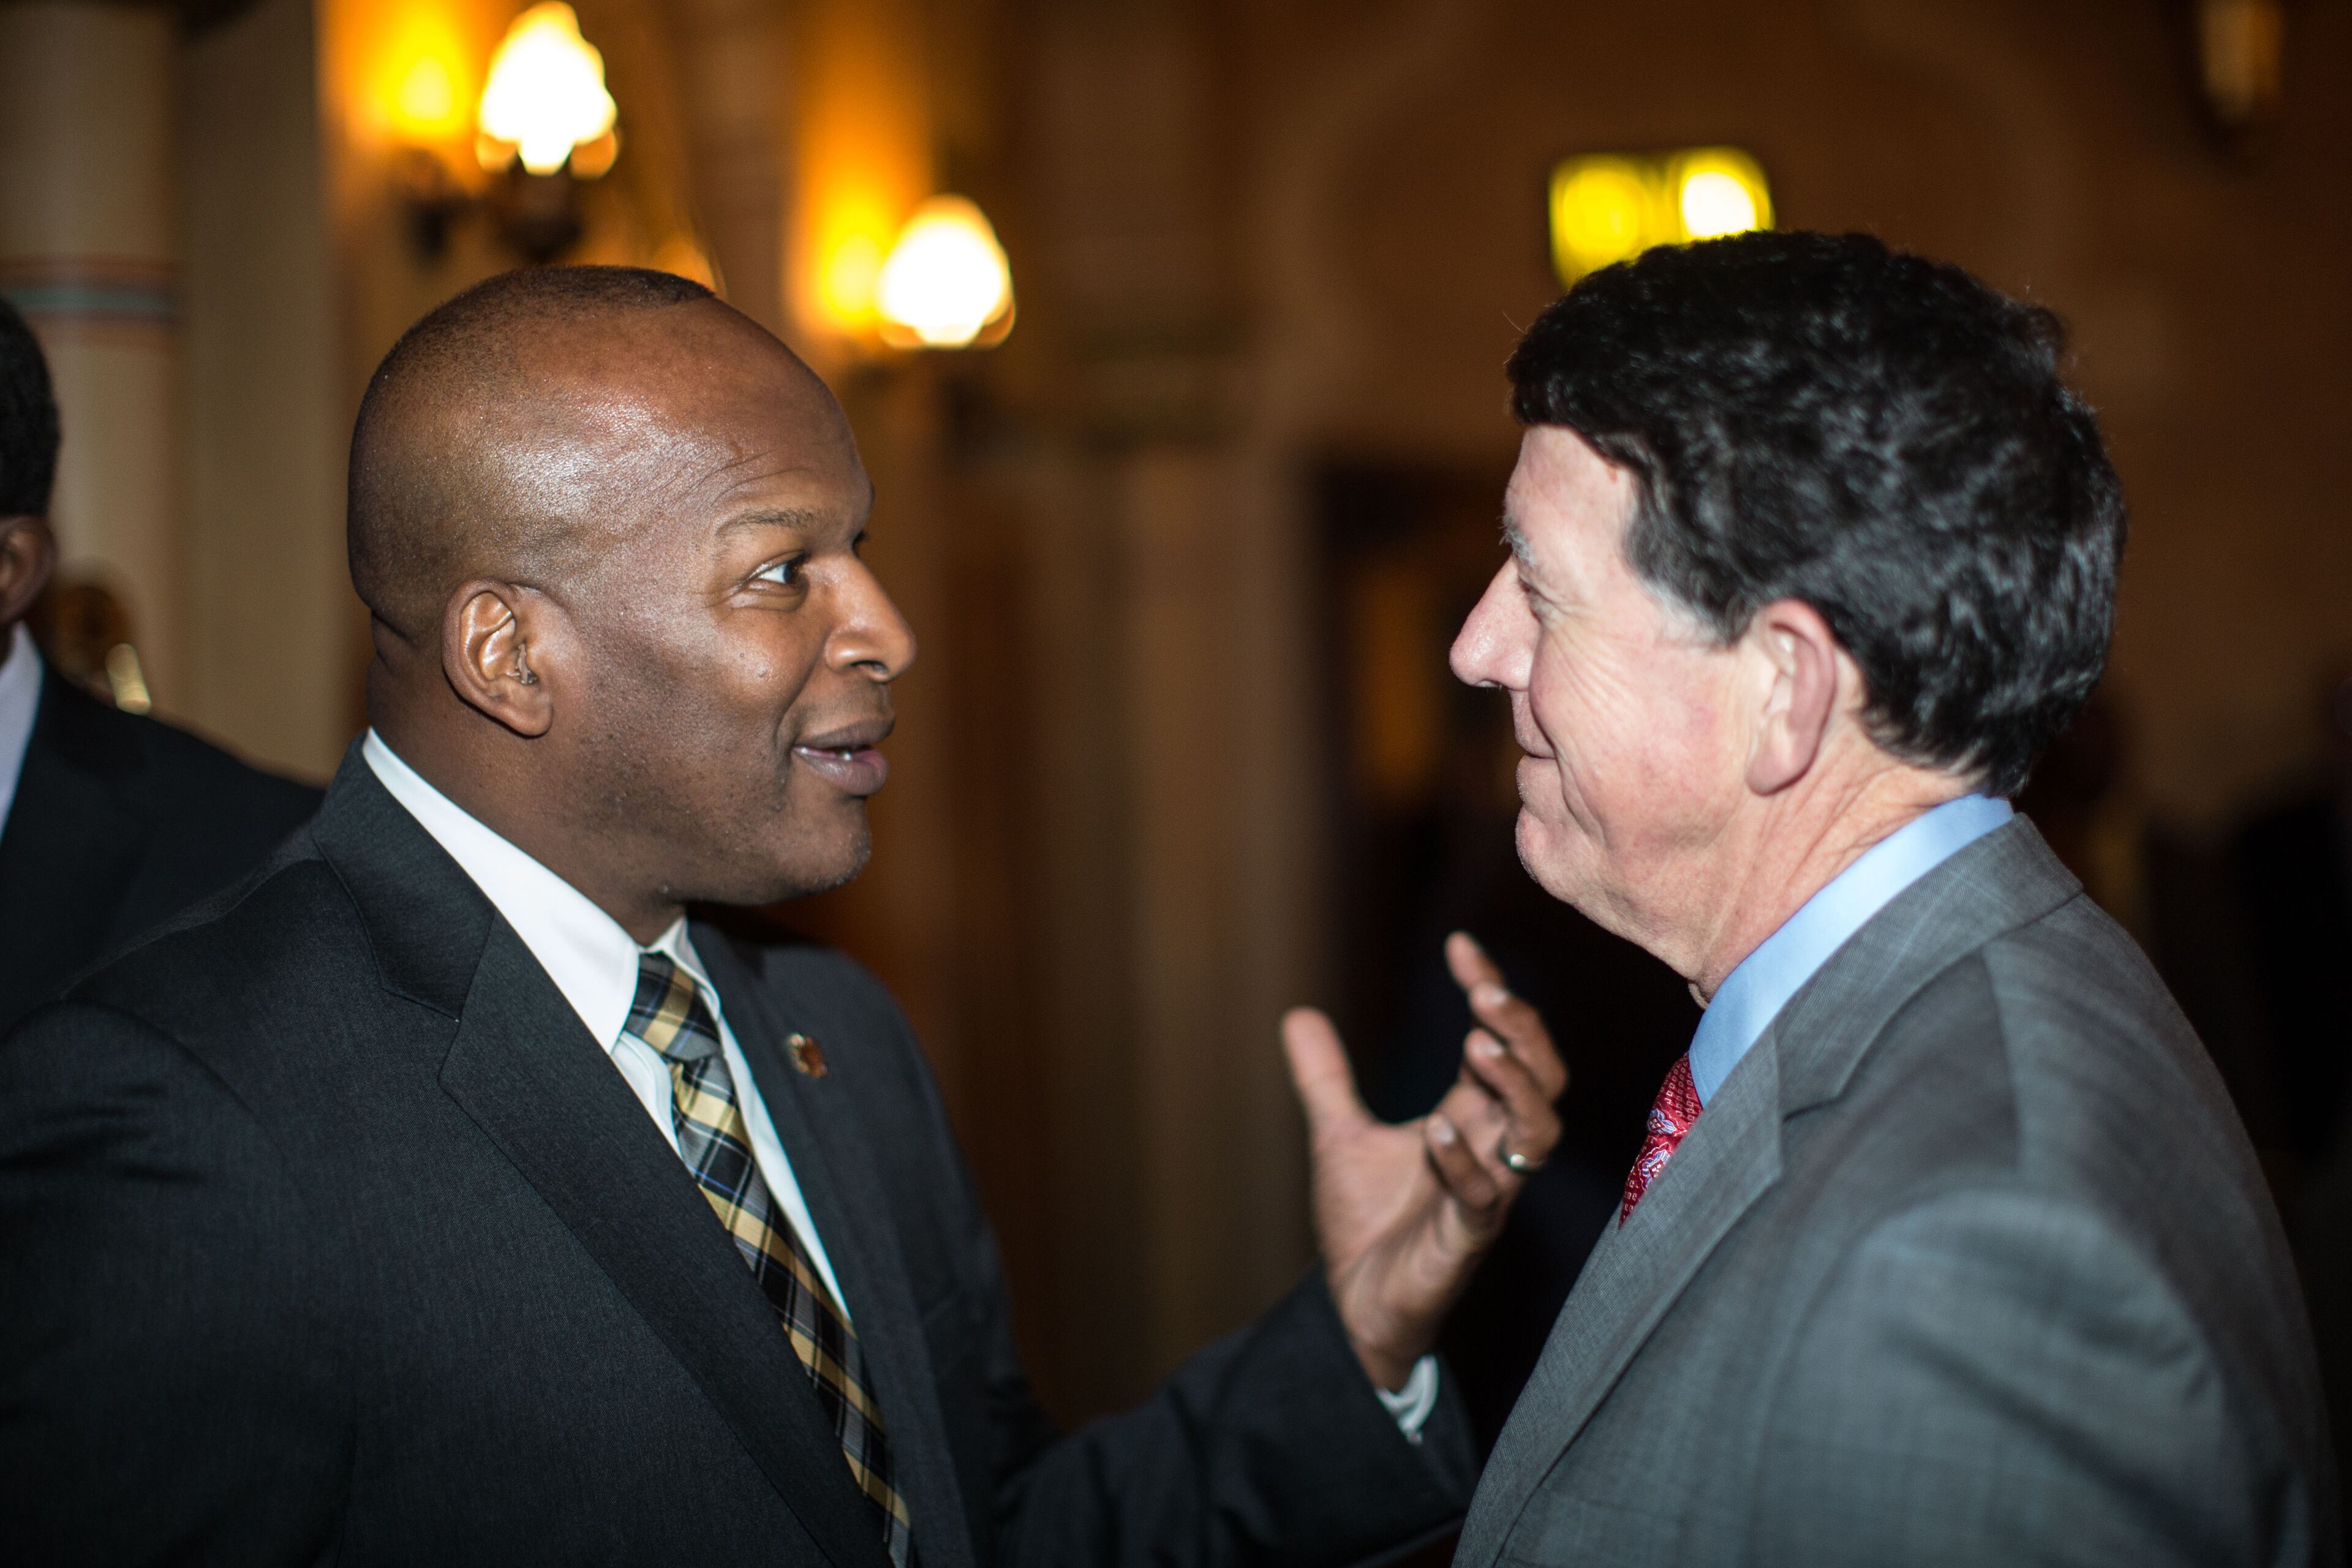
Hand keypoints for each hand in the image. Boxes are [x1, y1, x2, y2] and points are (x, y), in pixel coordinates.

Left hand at [1282, 932, 1568, 1390]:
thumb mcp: (1338, 1135)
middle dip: (1524, 1033)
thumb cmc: (1367, 1224)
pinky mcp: (1464, 1239)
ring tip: (1477, 1045)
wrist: (1354, 1306)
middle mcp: (1490, 1149)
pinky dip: (1463, 1161)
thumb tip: (1296, 1014)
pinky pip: (1483, 1199)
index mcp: (1470, 1118)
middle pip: (1544, 1080)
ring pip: (1536, 1135)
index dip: (1490, 992)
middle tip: (1487, 994)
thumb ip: (1325, 1079)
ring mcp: (1485, 1194)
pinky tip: (1435, 1129)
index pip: (1502, 1043)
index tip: (1461, 947)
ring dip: (1513, 1087)